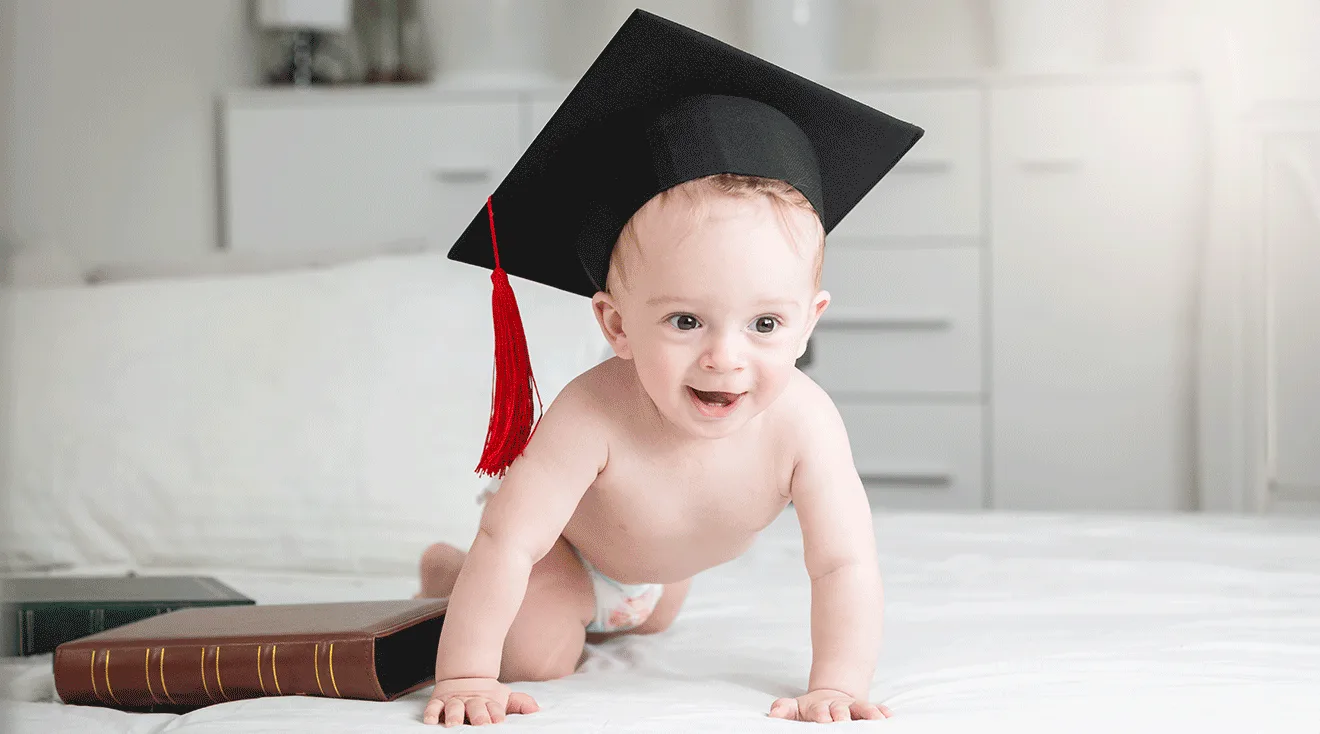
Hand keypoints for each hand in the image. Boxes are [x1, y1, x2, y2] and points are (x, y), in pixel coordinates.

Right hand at [422, 677, 539, 726]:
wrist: (463, 676)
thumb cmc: (486, 696)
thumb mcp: (503, 698)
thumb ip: (519, 703)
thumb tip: (537, 709)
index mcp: (488, 702)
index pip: (494, 708)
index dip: (497, 714)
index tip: (499, 721)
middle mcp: (471, 702)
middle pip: (475, 708)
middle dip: (478, 716)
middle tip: (481, 724)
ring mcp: (454, 701)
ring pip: (453, 708)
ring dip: (453, 715)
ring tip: (454, 724)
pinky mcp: (438, 701)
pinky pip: (433, 707)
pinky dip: (431, 713)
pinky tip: (430, 721)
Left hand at [769, 689, 891, 722]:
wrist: (831, 696)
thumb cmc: (812, 709)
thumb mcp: (796, 708)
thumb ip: (785, 709)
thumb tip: (773, 714)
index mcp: (819, 707)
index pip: (820, 711)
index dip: (822, 715)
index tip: (824, 719)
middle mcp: (837, 707)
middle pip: (841, 710)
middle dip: (843, 716)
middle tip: (845, 721)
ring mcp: (852, 708)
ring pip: (861, 708)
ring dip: (868, 713)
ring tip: (876, 720)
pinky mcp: (864, 709)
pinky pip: (875, 709)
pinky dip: (881, 712)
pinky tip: (888, 716)